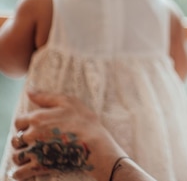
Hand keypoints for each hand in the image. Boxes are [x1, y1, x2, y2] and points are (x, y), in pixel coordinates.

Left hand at [9, 91, 124, 180]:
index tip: (35, 127)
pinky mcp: (39, 166)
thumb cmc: (84, 121)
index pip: (19, 121)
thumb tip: (29, 90)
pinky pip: (19, 172)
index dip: (26, 124)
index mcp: (37, 118)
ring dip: (21, 155)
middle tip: (36, 141)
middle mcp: (32, 134)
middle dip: (23, 140)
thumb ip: (46, 97)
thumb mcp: (69, 102)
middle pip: (16, 139)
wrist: (94, 144)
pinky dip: (19, 172)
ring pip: (16, 156)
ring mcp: (34, 151)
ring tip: (32, 155)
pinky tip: (25, 170)